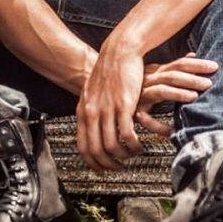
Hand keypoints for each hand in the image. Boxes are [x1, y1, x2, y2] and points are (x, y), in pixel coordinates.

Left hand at [76, 30, 144, 173]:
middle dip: (108, 164)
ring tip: (133, 154)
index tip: (102, 169)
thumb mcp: (92, 92)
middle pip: (95, 150)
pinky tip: (139, 145)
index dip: (92, 162)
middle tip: (119, 167)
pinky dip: (133, 145)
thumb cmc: (108, 71)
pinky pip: (126, 134)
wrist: (119, 52)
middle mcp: (92, 112)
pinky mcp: (123, 105)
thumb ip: (90, 110)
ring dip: (123, 156)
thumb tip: (90, 127)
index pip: (82, 146)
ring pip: (111, 145)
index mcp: (83, 110)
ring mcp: (107, 109)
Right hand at [136, 52, 218, 133]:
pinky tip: (172, 129)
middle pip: (172, 75)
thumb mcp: (155, 72)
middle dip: (191, 78)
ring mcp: (140, 95)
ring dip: (178, 93)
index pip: (179, 64)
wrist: (111, 94)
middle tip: (208, 82)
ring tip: (194, 96)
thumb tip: (192, 55)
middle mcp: (149, 80)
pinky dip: (159, 125)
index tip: (214, 66)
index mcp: (156, 71)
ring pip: (161, 90)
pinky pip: (147, 119)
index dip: (197, 64)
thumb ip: (173, 67)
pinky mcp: (133, 111)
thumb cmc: (136, 84)